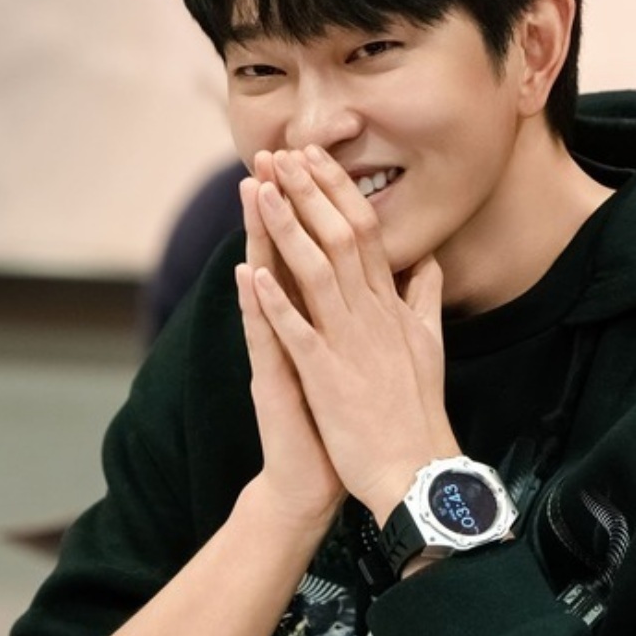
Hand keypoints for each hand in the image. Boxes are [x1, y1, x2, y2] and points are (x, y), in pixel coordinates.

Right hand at [235, 168, 343, 533]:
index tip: (314, 162)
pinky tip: (249, 275)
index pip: (313, 251)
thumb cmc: (341, 421)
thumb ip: (363, 317)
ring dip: (260, 238)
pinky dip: (259, 307)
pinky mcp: (275, 382)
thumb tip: (387, 279)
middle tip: (270, 155)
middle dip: (279, 205)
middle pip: (284, 254)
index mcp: (317, 319)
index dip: (314, 208)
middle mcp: (291, 328)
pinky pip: (266, 339)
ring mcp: (279, 351)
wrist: (317, 480)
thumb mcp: (355, 360)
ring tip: (252, 193)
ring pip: (266, 284)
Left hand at [247, 145, 458, 522]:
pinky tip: (251, 274)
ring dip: (287, 229)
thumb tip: (430, 262)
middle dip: (309, 194)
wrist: (416, 472)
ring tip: (259, 192)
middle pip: (340, 239)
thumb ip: (424, 301)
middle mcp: (372, 316)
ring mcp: (350, 345)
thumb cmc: (417, 413)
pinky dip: (275, 302)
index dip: (338, 193)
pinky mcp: (328, 378)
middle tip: (282, 153)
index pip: (365, 233)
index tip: (314, 158)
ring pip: (317, 273)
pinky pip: (299, 333)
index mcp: (390, 307)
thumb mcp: (429, 347)